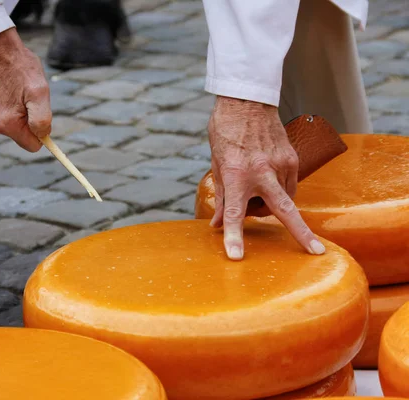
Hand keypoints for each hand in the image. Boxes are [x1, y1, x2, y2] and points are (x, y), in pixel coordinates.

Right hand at [0, 28, 50, 151]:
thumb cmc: (21, 68)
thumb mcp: (40, 92)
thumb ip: (42, 119)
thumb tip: (42, 137)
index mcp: (7, 124)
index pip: (32, 146)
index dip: (40, 132)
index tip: (40, 116)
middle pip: (22, 135)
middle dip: (28, 119)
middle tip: (26, 98)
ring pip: (12, 127)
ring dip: (18, 112)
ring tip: (16, 92)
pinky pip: (3, 119)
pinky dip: (8, 107)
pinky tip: (6, 91)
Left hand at [208, 96, 324, 259]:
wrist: (246, 101)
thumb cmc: (225, 132)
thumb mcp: (217, 164)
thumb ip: (222, 197)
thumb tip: (218, 224)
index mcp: (236, 174)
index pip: (233, 212)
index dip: (233, 236)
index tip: (235, 256)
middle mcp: (261, 171)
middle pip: (283, 209)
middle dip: (301, 233)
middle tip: (316, 251)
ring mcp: (280, 164)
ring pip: (283, 198)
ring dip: (271, 204)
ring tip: (255, 189)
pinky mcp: (292, 157)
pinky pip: (289, 184)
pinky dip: (278, 189)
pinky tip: (266, 177)